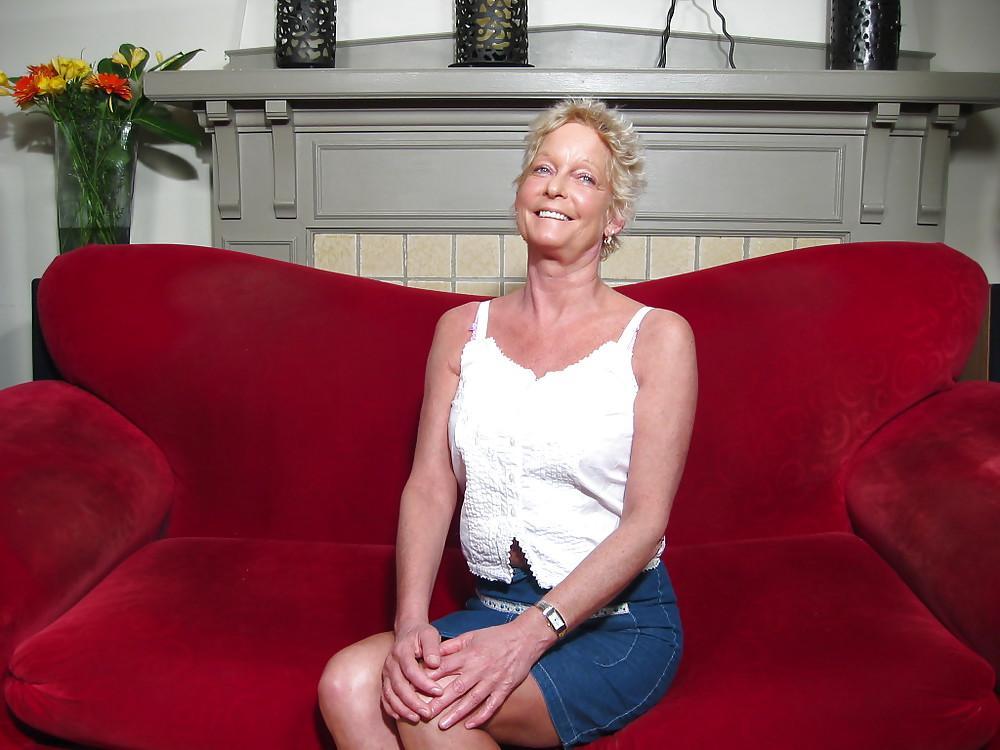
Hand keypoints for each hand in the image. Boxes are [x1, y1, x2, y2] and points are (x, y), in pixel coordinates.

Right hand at [381, 622, 443, 722]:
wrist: (407, 631)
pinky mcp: (385, 681)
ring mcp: (385, 673)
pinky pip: (384, 698)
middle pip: (399, 686)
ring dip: (402, 709)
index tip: (439, 692)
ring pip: (389, 695)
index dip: (424, 682)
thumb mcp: (429, 634)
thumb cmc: (421, 634)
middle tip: (428, 713)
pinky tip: (402, 717)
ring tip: (417, 718)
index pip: (411, 670)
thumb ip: (432, 647)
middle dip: (413, 702)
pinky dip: (392, 709)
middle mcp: (390, 663)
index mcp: (401, 651)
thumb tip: (435, 664)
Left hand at [424, 616, 551, 729]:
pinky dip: (481, 716)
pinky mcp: (504, 688)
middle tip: (424, 714)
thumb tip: (433, 654)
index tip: (416, 688)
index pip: (445, 668)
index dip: (430, 678)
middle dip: (439, 702)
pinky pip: (492, 705)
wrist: (525, 638)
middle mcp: (479, 668)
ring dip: (457, 713)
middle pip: (456, 688)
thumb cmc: (496, 636)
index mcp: (470, 654)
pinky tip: (470, 726)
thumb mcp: (472, 635)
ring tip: (443, 725)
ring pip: (472, 700)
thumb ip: (452, 645)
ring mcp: (492, 680)